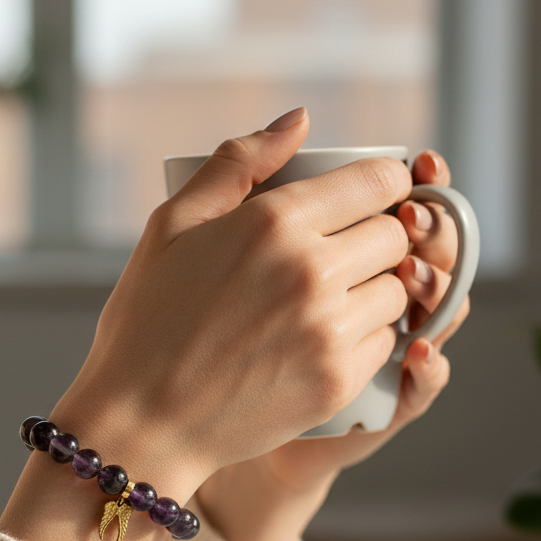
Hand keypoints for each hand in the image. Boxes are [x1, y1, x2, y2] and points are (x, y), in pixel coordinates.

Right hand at [0, 108, 417, 540]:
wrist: (141, 421)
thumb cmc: (148, 322)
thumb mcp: (171, 225)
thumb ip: (239, 162)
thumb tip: (300, 119)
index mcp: (275, 222)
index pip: (380, 180)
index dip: (384, 182)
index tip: (368, 195)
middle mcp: (313, 272)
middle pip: (398, 233)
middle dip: (380, 233)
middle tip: (344, 249)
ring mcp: (329, 332)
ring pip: (400, 291)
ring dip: (376, 287)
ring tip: (331, 298)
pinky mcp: (338, 383)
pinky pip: (386, 343)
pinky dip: (365, 337)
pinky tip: (322, 340)